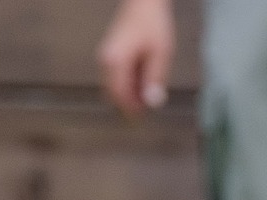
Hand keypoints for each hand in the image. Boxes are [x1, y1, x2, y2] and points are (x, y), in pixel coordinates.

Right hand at [98, 0, 175, 116]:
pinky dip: (129, 85)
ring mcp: (106, 58)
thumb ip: (155, 79)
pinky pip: (117, 78)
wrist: (143, 2)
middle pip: (114, 94)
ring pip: (115, 88)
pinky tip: (144, 80)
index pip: (119, 96)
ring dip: (130, 95)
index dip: (131, 111)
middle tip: (148, 109)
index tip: (143, 120)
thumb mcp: (161, 54)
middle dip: (130, 105)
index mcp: (115, 62)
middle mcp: (105, 61)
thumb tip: (152, 103)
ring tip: (149, 91)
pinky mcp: (110, 56)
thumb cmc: (153, 24)